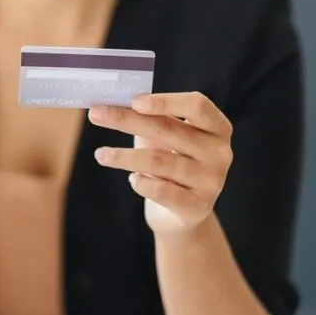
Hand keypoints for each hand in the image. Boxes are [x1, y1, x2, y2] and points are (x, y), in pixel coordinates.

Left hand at [88, 92, 232, 235]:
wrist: (183, 213)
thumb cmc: (171, 163)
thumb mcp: (166, 139)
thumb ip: (150, 119)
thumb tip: (111, 104)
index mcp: (218, 128)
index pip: (197, 106)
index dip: (165, 101)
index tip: (133, 101)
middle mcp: (220, 153)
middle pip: (168, 130)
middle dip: (126, 120)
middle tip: (95, 114)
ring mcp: (211, 181)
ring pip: (158, 162)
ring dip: (123, 156)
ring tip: (101, 154)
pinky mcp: (197, 206)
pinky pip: (160, 191)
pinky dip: (141, 183)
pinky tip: (132, 179)